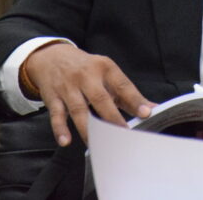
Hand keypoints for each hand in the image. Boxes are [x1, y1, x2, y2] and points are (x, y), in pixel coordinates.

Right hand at [23, 43, 153, 146]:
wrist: (52, 56)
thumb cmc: (85, 68)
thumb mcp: (107, 73)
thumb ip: (128, 94)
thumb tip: (151, 109)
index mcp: (105, 68)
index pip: (122, 85)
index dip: (135, 100)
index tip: (146, 113)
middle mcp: (86, 76)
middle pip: (101, 99)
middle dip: (112, 118)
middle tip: (123, 136)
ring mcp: (68, 86)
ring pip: (79, 110)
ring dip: (88, 129)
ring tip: (99, 145)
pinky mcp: (53, 97)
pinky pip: (56, 114)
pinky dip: (60, 128)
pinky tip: (66, 140)